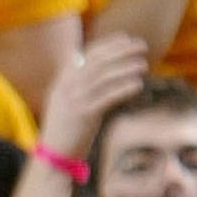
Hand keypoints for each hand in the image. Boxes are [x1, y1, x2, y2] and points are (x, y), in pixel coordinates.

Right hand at [37, 34, 147, 162]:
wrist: (52, 158)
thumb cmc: (63, 132)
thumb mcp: (64, 104)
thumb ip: (76, 85)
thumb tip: (96, 71)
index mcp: (63, 81)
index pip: (87, 55)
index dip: (108, 45)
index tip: (126, 39)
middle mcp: (68, 87)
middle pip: (99, 62)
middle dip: (122, 51)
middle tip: (142, 47)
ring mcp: (75, 100)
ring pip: (105, 77)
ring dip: (127, 68)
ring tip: (143, 65)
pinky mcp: (84, 115)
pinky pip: (108, 97)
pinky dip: (124, 89)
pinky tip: (138, 85)